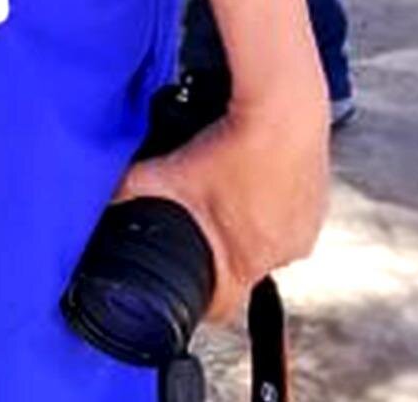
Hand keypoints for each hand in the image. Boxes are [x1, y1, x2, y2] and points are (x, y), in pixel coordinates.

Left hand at [114, 79, 329, 322]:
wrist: (284, 110)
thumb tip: (99, 197)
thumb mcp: (171, 170)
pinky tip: (254, 179)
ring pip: (268, 240)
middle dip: (220, 250)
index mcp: (248, 258)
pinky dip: (271, 205)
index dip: (201, 298)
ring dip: (247, 226)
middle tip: (203, 219)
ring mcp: (305, 229)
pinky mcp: (317, 203)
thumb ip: (132, 188)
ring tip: (229, 194)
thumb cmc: (234, 144)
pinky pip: (289, 216)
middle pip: (244, 268)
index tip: (189, 282)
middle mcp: (284, 253)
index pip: (224, 306)